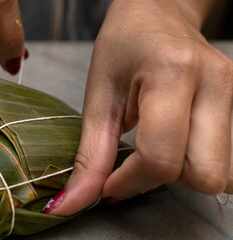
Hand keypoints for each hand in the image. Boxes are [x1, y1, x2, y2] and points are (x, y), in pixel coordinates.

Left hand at [44, 0, 232, 215]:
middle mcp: (215, 84)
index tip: (108, 184)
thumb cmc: (122, 45)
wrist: (157, 12)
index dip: (130, 182)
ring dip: (179, 174)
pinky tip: (171, 143)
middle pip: (204, 175)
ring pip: (219, 172)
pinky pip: (224, 158)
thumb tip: (70, 204)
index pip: (161, 158)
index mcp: (172, 74)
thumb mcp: (99, 97)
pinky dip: (193, 163)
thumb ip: (90, 157)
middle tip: (133, 165)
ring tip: (152, 149)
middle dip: (162, 181)